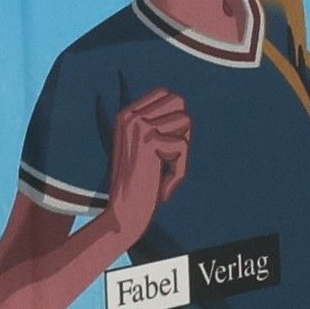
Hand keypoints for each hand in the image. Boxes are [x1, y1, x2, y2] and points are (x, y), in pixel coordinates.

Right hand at [103, 87, 190, 243]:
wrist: (124, 215)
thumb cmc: (141, 185)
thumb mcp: (145, 148)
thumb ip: (159, 124)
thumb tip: (181, 102)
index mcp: (126, 115)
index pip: (167, 93)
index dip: (177, 116)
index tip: (166, 146)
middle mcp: (129, 115)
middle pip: (179, 102)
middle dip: (183, 131)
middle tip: (168, 157)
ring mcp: (137, 126)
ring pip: (185, 121)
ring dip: (182, 154)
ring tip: (163, 173)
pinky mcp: (148, 141)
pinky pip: (183, 146)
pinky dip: (179, 170)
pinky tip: (162, 185)